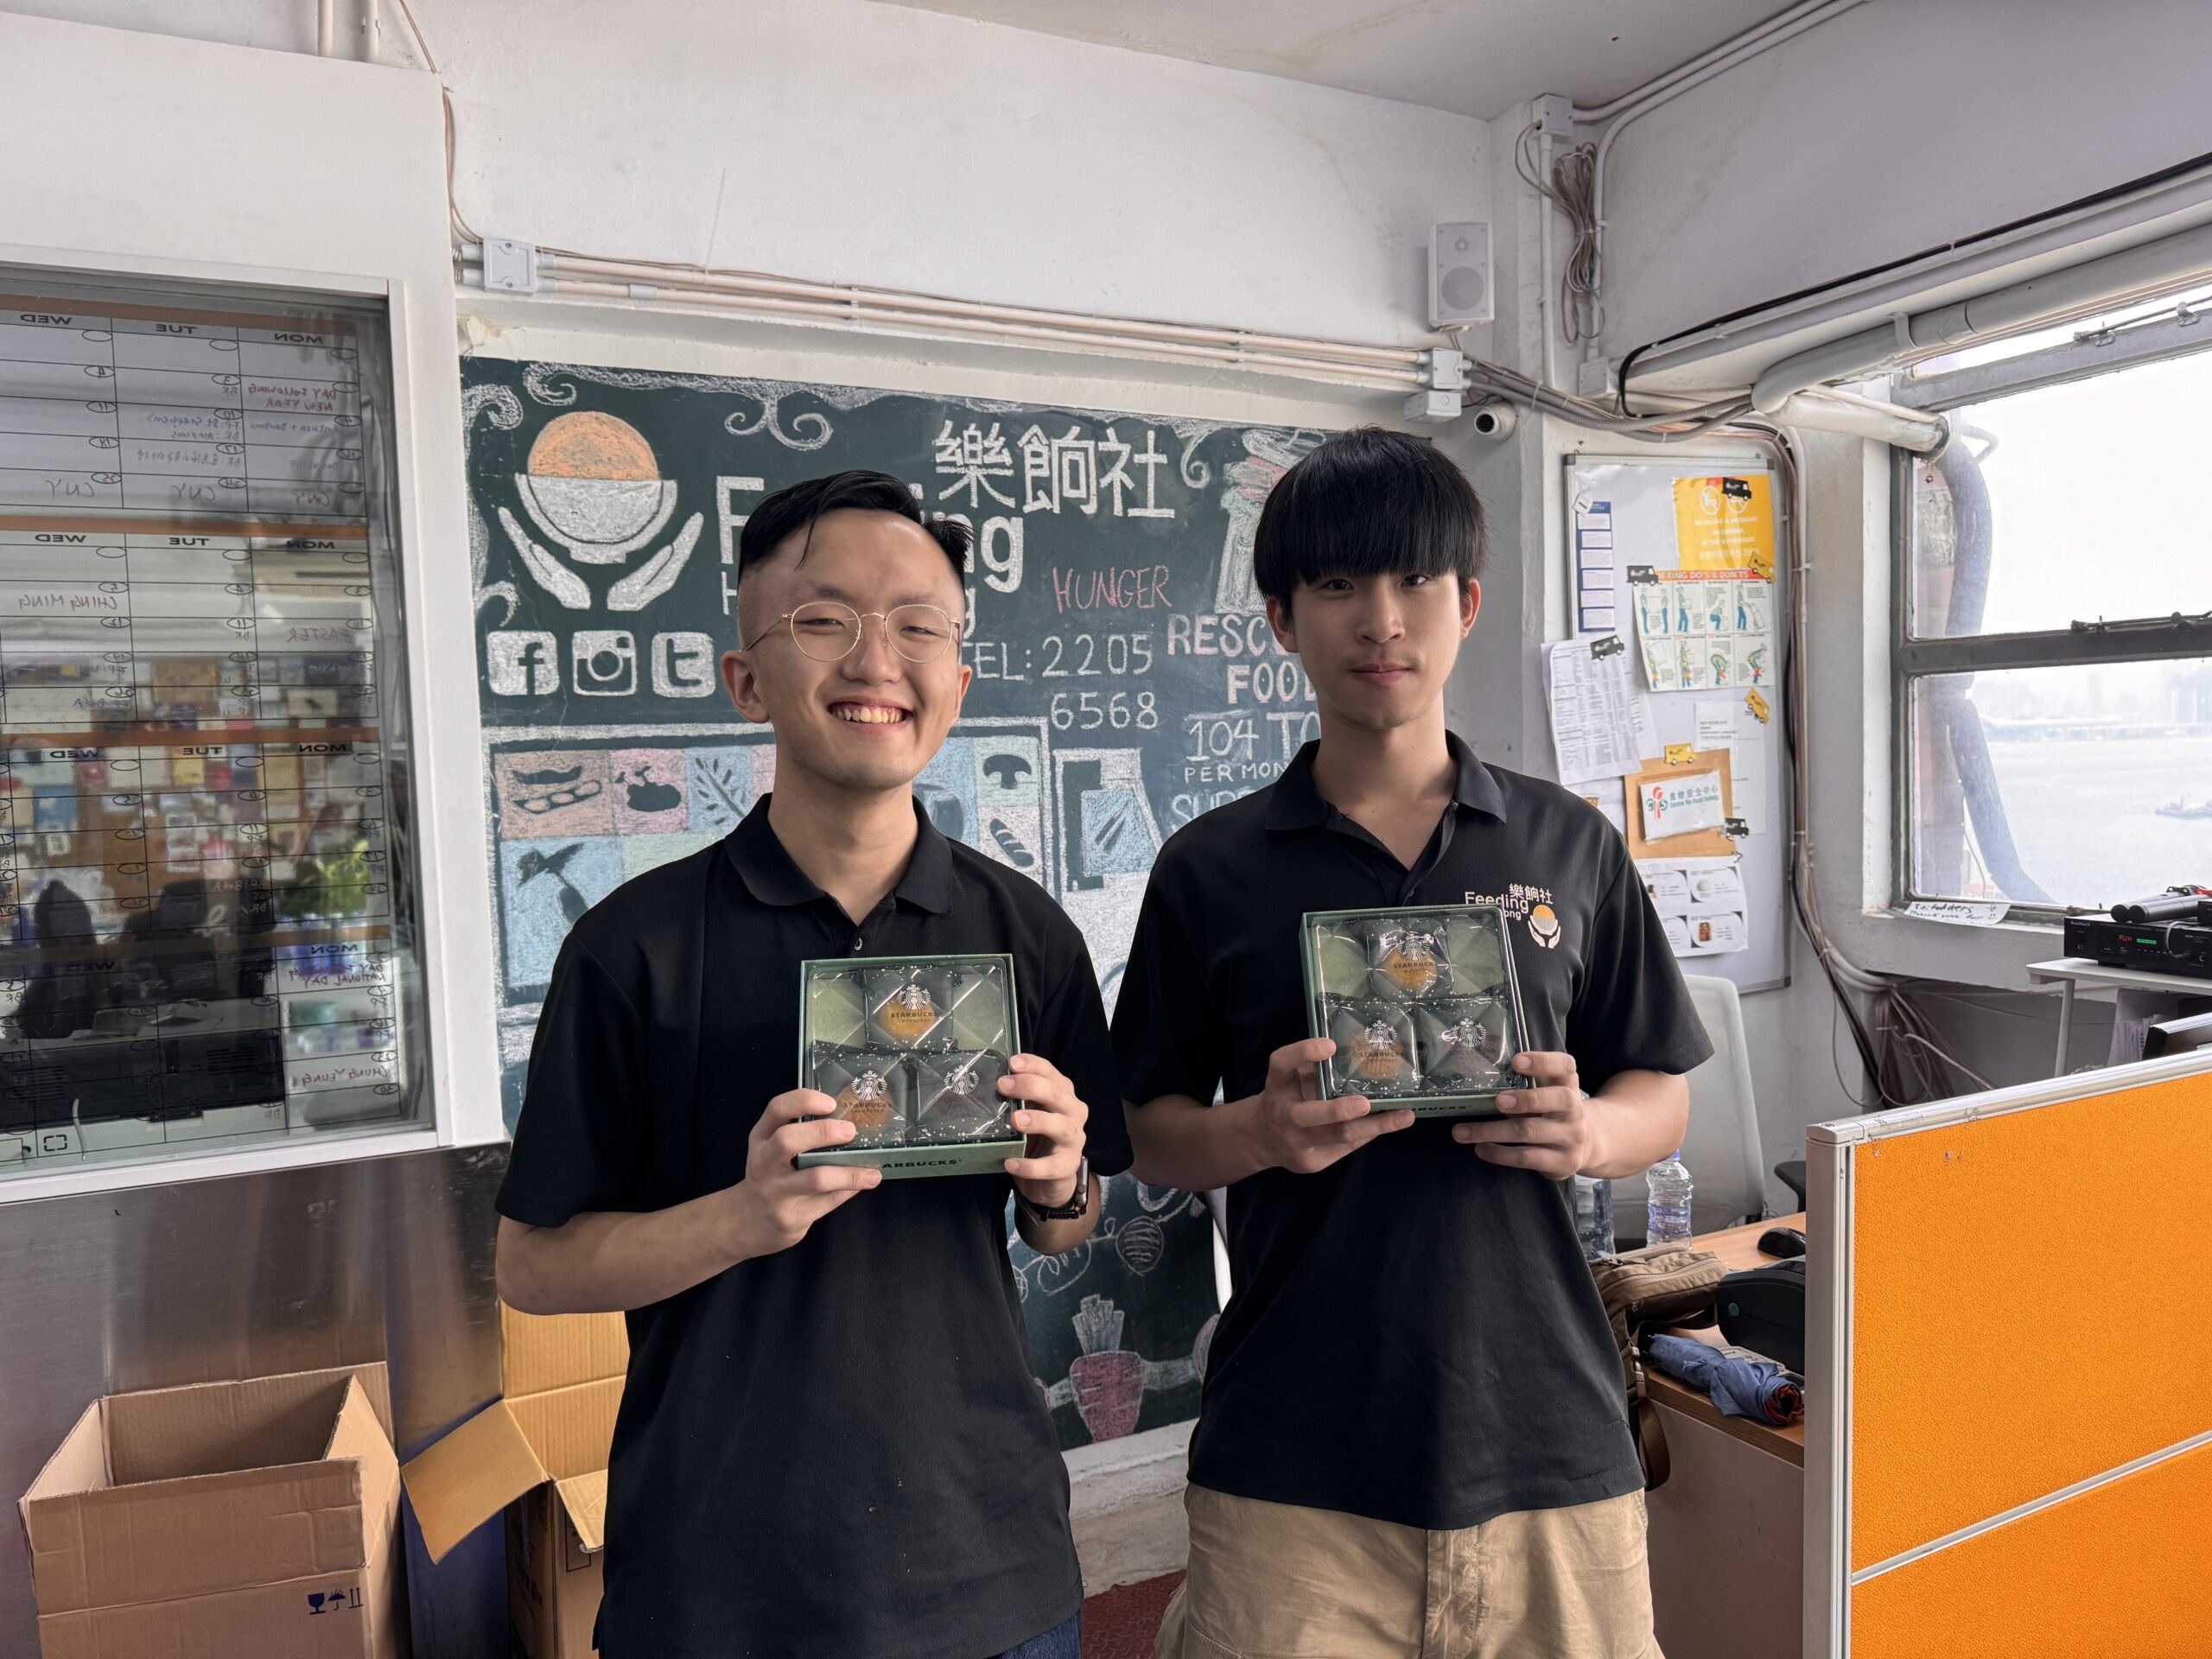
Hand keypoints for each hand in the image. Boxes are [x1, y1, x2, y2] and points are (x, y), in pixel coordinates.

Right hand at [724, 1088, 881, 1257]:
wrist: (751, 1219)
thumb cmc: (772, 1172)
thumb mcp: (772, 1147)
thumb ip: (799, 1131)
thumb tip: (849, 1119)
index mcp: (762, 1137)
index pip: (777, 1109)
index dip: (804, 1101)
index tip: (831, 1103)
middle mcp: (764, 1162)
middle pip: (788, 1140)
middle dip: (823, 1132)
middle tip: (850, 1131)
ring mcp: (776, 1192)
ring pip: (816, 1179)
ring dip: (849, 1174)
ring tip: (872, 1173)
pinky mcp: (791, 1217)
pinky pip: (827, 1202)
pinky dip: (849, 1190)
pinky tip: (863, 1183)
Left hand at [1002, 1053, 1086, 1207]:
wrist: (1051, 1179)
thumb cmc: (1037, 1138)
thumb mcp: (1029, 1113)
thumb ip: (1017, 1099)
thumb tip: (988, 1085)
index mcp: (1063, 1094)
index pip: (1051, 1073)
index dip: (1033, 1065)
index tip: (1011, 1063)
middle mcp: (1073, 1113)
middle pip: (1056, 1094)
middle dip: (1031, 1086)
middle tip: (1004, 1086)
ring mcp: (1074, 1140)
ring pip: (1061, 1126)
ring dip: (1038, 1120)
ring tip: (1015, 1120)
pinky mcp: (1068, 1166)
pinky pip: (1051, 1165)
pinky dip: (1031, 1165)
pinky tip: (1010, 1163)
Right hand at [1247, 1036, 1414, 1175]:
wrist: (1261, 1141)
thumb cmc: (1286, 1099)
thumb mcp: (1291, 1080)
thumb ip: (1313, 1069)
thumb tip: (1360, 1051)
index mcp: (1277, 1086)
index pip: (1282, 1064)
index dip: (1302, 1053)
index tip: (1330, 1045)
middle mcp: (1283, 1115)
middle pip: (1306, 1115)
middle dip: (1337, 1111)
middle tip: (1365, 1103)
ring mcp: (1297, 1143)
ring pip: (1337, 1137)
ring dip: (1374, 1126)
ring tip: (1403, 1117)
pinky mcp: (1312, 1162)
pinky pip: (1346, 1146)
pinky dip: (1369, 1132)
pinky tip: (1391, 1124)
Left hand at [1452, 1051, 1592, 1177]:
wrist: (1588, 1146)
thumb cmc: (1553, 1112)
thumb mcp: (1547, 1093)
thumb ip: (1525, 1085)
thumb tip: (1480, 1083)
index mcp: (1569, 1085)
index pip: (1565, 1066)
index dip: (1543, 1062)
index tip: (1516, 1062)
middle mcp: (1575, 1111)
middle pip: (1558, 1100)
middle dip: (1526, 1100)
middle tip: (1497, 1101)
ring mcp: (1572, 1138)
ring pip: (1530, 1132)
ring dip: (1492, 1131)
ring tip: (1462, 1132)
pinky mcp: (1562, 1163)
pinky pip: (1526, 1158)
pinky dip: (1499, 1153)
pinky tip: (1480, 1149)